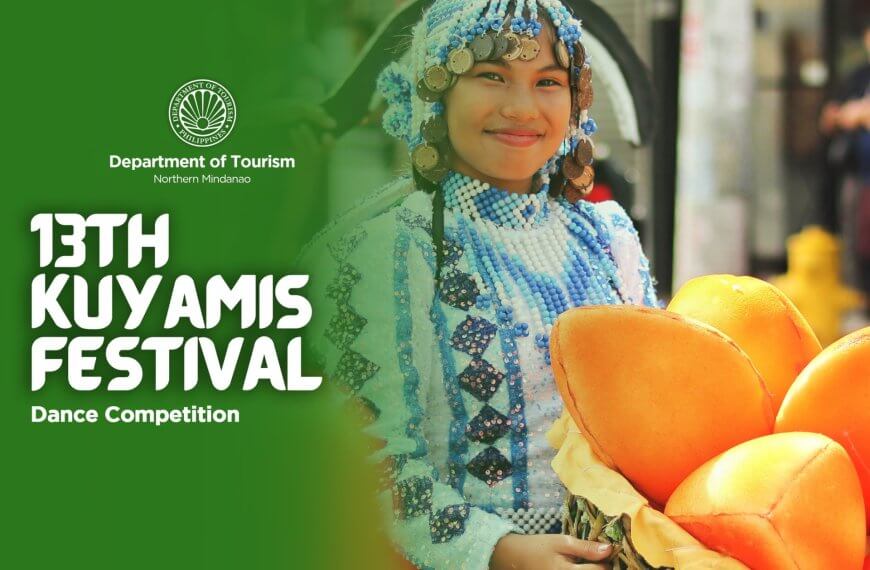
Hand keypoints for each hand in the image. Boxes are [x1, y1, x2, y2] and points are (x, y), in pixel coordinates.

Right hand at [489, 533, 612, 569]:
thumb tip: (609, 549)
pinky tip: (577, 567)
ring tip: (586, 563)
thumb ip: (585, 547)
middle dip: (599, 568)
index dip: (605, 560)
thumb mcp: (561, 542)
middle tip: (596, 558)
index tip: (604, 551)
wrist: (515, 559)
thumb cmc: (538, 547)